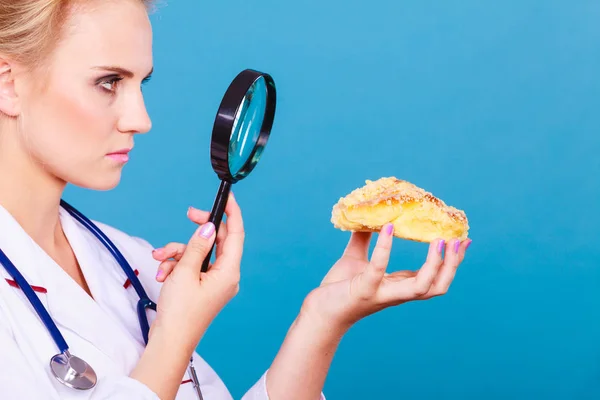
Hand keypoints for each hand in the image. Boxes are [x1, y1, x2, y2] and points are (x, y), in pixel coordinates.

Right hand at [148, 193, 243, 348]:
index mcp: (229, 272)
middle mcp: (226, 276)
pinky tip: (163, 273)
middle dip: (196, 232)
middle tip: (189, 214)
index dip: (233, 213)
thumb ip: (197, 246)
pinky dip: (177, 265)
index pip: (236, 234)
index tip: (228, 196)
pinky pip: (193, 266)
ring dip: (179, 251)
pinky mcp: (203, 287)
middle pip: (216, 241)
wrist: (170, 341)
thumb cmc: (180, 312)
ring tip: (162, 261)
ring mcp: (215, 282)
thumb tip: (209, 227)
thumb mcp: (185, 272)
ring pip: (199, 252)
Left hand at [301, 224, 470, 332]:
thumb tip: (370, 215)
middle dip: (453, 266)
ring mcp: (381, 294)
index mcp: (399, 286)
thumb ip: (365, 239)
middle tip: (459, 241)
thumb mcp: (356, 259)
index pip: (435, 278)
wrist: (319, 312)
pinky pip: (379, 270)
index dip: (452, 262)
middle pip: (437, 286)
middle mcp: (396, 293)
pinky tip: (388, 228)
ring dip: (434, 265)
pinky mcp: (363, 290)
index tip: (463, 240)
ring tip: (438, 241)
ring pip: (421, 287)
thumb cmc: (339, 288)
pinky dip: (385, 249)